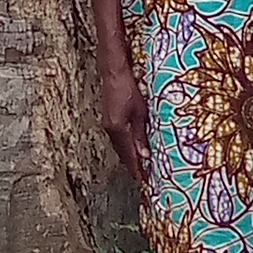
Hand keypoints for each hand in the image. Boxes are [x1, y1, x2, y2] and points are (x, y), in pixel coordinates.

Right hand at [99, 60, 148, 182]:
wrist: (113, 70)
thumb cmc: (128, 87)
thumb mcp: (140, 111)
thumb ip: (141, 133)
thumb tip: (145, 154)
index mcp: (118, 129)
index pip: (129, 156)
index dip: (137, 169)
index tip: (143, 181)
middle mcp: (110, 129)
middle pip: (123, 153)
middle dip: (133, 166)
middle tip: (144, 177)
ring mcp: (108, 124)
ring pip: (120, 146)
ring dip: (130, 156)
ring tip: (140, 165)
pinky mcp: (109, 118)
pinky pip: (118, 138)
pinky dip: (126, 145)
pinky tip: (133, 146)